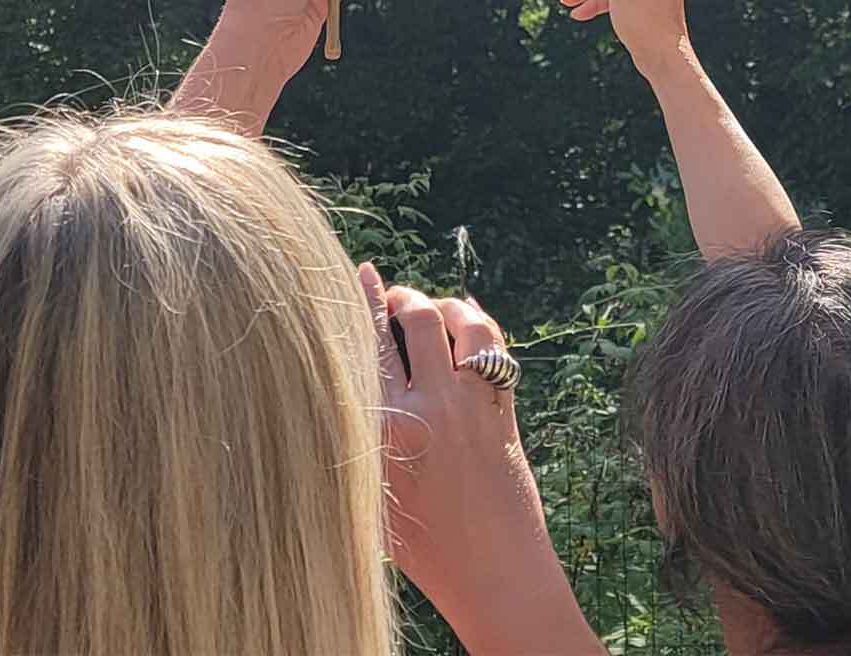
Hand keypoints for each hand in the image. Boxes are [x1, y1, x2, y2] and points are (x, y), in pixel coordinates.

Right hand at [359, 266, 594, 652]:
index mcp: (390, 430)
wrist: (495, 578)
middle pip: (420, 321)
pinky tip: (473, 330)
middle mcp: (433, 409)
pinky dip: (484, 331)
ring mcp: (475, 408)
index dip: (365, 301)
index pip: (371, 345)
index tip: (361, 272)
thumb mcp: (373, 496)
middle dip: (407, 297)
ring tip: (437, 309)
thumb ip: (363, 439)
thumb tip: (342, 391)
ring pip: (467, 326)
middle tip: (399, 297)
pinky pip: (499, 354)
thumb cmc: (425, 551)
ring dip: (450, 306)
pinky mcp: (508, 415)